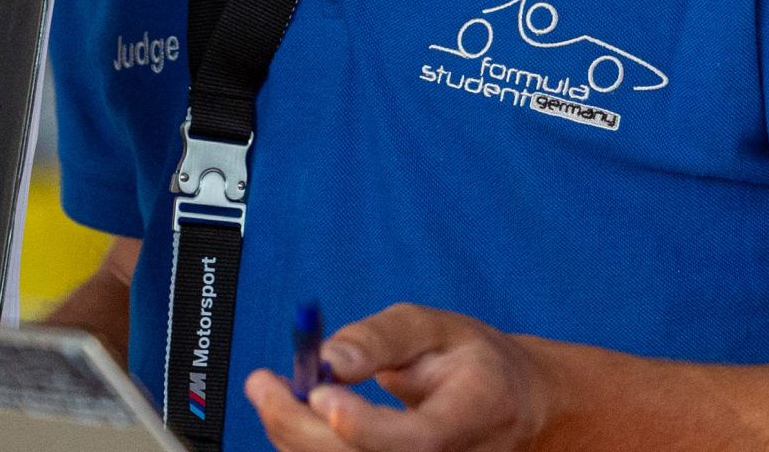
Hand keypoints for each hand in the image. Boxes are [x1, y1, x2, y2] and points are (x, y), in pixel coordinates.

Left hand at [244, 303, 554, 450]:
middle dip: (301, 426)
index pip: (415, 441)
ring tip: (274, 389)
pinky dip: (306, 446)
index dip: (364, 426)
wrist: (507, 410)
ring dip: (295, 436)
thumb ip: (382, 338)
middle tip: (262, 382)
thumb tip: (328, 356)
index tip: (320, 389)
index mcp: (470, 417)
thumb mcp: (437, 327)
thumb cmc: (470, 363)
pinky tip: (298, 415)